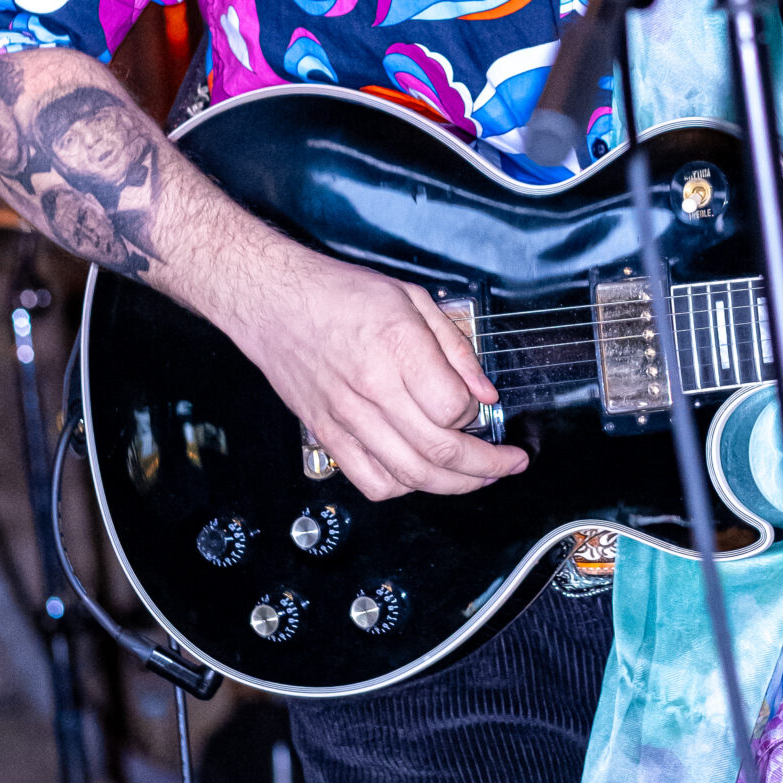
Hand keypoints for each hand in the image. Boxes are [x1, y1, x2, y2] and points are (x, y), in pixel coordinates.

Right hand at [236, 241, 526, 502]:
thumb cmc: (341, 294)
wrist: (273, 301)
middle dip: (486, 466)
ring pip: (410, 475)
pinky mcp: (328, 435)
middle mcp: (371, 388)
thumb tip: (486, 393)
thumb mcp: (411, 299)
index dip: (477, 412)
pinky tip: (420, 474)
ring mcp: (346, 417)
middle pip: (439, 451)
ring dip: (454, 485)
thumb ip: (454, 348)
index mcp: (396, 346)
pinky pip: (372, 482)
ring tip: (477, 477)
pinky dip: (404, 488)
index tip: (480, 404)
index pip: (453, 407)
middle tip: (509, 463)